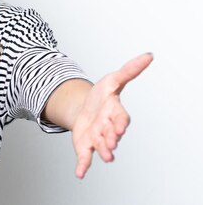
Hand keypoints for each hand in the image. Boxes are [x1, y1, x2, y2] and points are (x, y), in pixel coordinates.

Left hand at [71, 52, 152, 178]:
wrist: (84, 108)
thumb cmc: (102, 96)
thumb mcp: (112, 80)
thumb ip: (129, 70)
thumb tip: (149, 55)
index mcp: (114, 113)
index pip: (120, 119)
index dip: (120, 123)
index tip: (119, 127)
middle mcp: (107, 128)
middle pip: (111, 134)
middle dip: (111, 138)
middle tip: (111, 143)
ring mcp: (97, 138)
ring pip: (100, 147)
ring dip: (102, 152)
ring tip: (104, 157)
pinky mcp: (85, 146)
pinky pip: (85, 158)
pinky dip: (83, 167)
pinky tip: (80, 174)